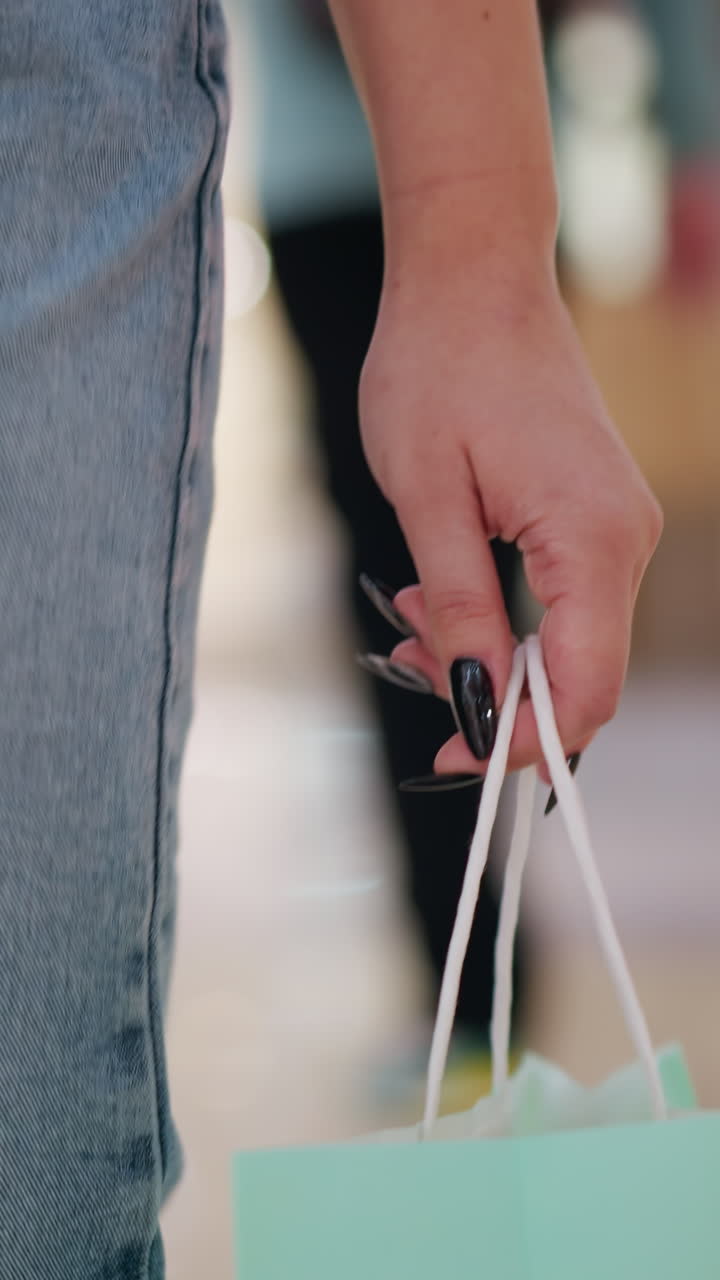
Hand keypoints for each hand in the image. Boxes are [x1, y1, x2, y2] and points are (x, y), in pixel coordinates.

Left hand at [359, 255, 662, 774]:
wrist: (472, 276)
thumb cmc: (440, 366)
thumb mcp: (427, 499)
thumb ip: (459, 607)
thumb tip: (478, 697)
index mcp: (593, 537)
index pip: (585, 687)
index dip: (525, 741)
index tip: (454, 756)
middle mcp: (624, 538)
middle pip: (582, 674)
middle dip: (497, 696)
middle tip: (413, 668)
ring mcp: (616, 525)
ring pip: (568, 639)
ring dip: (489, 653)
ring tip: (408, 622)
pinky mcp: (594, 514)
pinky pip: (562, 598)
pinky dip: (501, 615)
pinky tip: (434, 595)